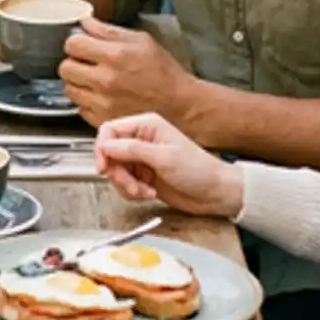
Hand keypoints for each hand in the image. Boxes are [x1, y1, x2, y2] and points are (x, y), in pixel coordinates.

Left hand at [59, 17, 195, 128]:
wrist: (181, 105)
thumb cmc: (164, 73)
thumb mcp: (142, 41)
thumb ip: (109, 31)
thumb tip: (85, 22)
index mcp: (115, 56)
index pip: (72, 44)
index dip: (76, 42)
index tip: (83, 45)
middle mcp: (105, 81)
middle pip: (65, 67)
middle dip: (74, 62)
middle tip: (86, 63)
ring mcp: (103, 103)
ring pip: (69, 89)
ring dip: (78, 83)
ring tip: (94, 80)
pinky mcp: (104, 120)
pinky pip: (80, 108)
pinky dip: (87, 102)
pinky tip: (101, 96)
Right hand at [94, 113, 242, 217]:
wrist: (217, 193)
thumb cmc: (199, 170)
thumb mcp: (164, 158)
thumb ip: (132, 150)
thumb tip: (106, 146)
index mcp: (146, 126)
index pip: (109, 131)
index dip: (102, 148)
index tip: (103, 167)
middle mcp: (141, 140)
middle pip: (110, 154)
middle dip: (117, 173)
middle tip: (130, 184)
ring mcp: (142, 159)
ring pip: (115, 171)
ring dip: (126, 185)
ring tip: (144, 191)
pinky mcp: (144, 176)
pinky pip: (124, 184)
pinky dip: (132, 192)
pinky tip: (149, 193)